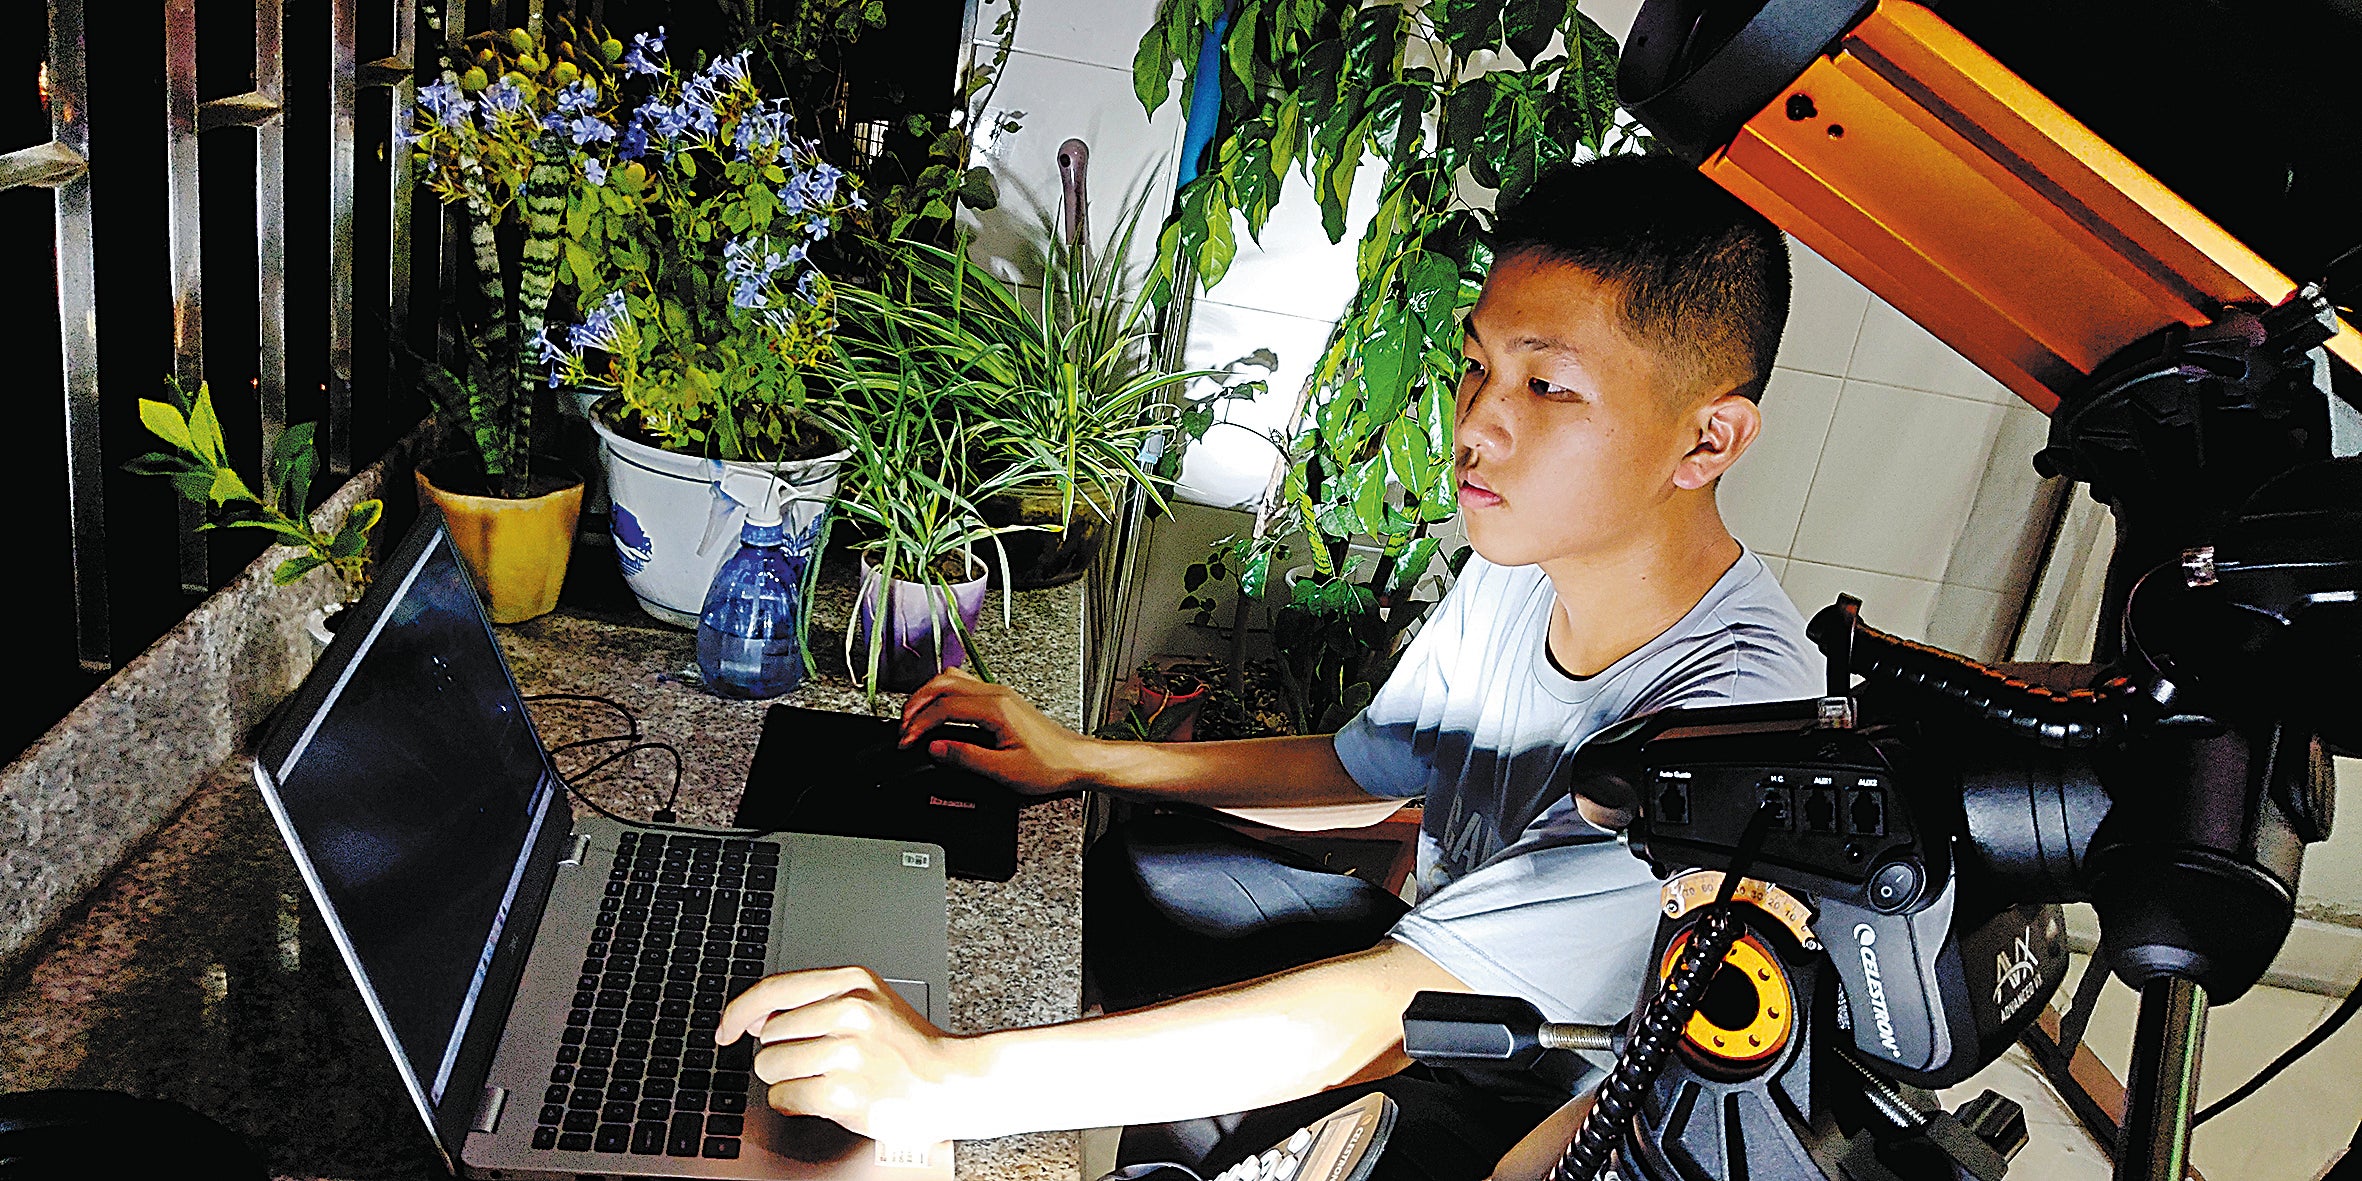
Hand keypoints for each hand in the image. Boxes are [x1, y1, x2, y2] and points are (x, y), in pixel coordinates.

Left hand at [717, 965, 967, 1141]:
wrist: (949, 1082)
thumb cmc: (905, 1046)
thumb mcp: (868, 1001)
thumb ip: (814, 1000)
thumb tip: (752, 1017)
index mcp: (853, 982)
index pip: (774, 989)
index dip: (739, 1011)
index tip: (726, 1029)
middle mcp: (850, 1011)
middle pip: (768, 1035)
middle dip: (782, 1052)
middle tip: (818, 1060)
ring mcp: (847, 1053)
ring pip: (770, 1066)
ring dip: (788, 1079)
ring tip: (826, 1077)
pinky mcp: (843, 1092)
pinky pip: (783, 1097)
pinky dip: (795, 1102)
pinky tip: (825, 1097)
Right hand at [898, 667, 1099, 795]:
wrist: (1076, 760)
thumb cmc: (1050, 765)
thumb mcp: (1004, 770)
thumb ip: (965, 757)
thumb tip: (934, 748)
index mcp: (995, 708)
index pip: (943, 707)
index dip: (919, 725)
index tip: (906, 741)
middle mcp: (996, 693)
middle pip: (942, 683)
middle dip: (915, 703)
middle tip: (903, 728)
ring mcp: (999, 693)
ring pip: (951, 680)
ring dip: (927, 696)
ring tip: (914, 720)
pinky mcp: (1001, 700)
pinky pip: (963, 687)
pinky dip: (942, 696)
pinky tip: (937, 713)